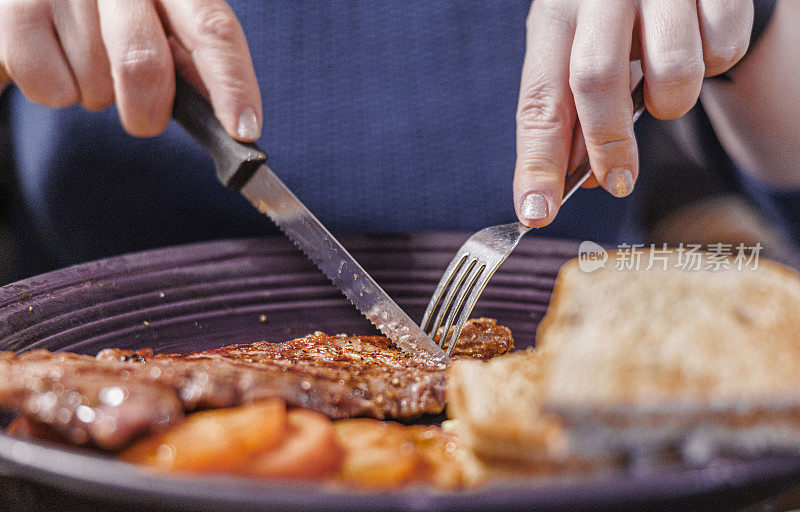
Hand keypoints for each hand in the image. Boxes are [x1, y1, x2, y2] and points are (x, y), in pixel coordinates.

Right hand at [0, 0, 260, 140]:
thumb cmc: (113, 19)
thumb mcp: (163, 27)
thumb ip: (195, 62)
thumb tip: (238, 120)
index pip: (214, 29)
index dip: (232, 83)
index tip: (244, 130)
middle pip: (144, 64)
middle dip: (147, 111)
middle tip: (143, 119)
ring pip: (93, 79)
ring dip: (97, 96)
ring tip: (88, 66)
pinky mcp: (17, 4)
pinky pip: (49, 86)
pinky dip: (57, 93)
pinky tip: (56, 62)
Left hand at [514, 0, 752, 226]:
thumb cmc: (613, 23)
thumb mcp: (576, 54)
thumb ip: (571, 114)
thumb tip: (576, 182)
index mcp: (556, 16)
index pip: (539, 101)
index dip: (537, 163)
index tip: (538, 211)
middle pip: (596, 80)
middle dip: (607, 144)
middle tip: (618, 181)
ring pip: (673, 72)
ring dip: (671, 102)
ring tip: (663, 86)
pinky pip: (723, 51)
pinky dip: (715, 65)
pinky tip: (697, 46)